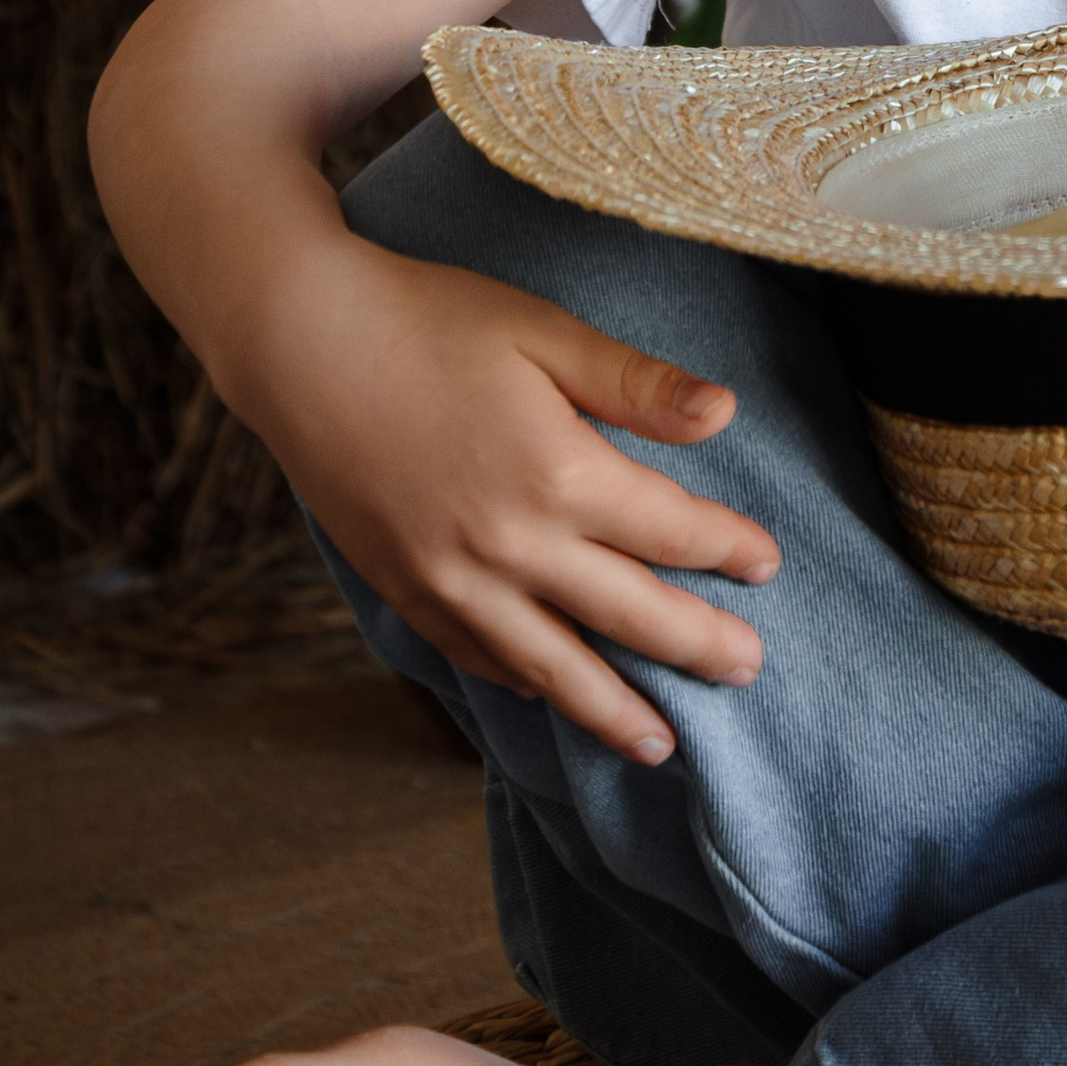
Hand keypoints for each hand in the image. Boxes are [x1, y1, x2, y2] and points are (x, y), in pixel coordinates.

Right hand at [236, 237, 780, 764]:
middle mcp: (510, 546)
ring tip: (660, 745)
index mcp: (560, 476)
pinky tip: (546, 696)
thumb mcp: (544, 333)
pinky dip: (520, 683)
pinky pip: (476, 657)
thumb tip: (727, 414)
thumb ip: (636, 384)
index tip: (768, 564)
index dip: (726, 548)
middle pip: (628, 615)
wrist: (299, 341)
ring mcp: (451, 580)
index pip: (670, 531)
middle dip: (696, 645)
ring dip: (612, 709)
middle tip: (748, 669)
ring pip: (551, 666)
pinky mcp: (403, 590)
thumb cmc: (429, 321)